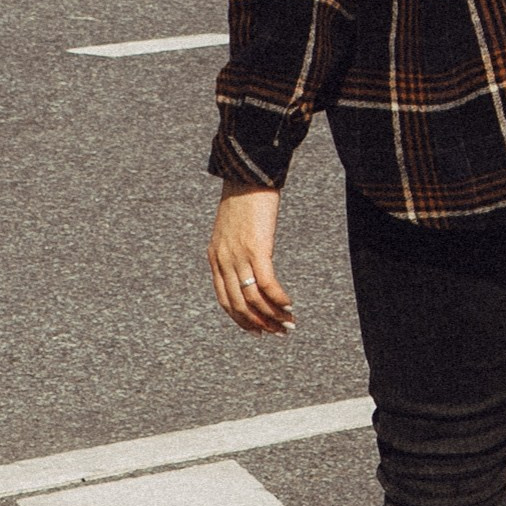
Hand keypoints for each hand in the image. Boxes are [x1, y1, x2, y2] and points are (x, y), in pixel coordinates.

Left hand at [209, 182, 294, 334]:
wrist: (247, 173)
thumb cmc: (243, 198)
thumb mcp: (230, 229)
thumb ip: (234, 250)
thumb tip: (248, 266)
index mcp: (215, 257)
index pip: (225, 301)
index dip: (242, 320)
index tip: (258, 331)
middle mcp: (223, 261)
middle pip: (240, 306)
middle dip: (261, 324)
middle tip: (280, 332)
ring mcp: (239, 256)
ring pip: (254, 299)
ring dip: (273, 316)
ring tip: (290, 323)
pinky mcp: (257, 248)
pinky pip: (267, 284)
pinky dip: (279, 298)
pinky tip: (290, 304)